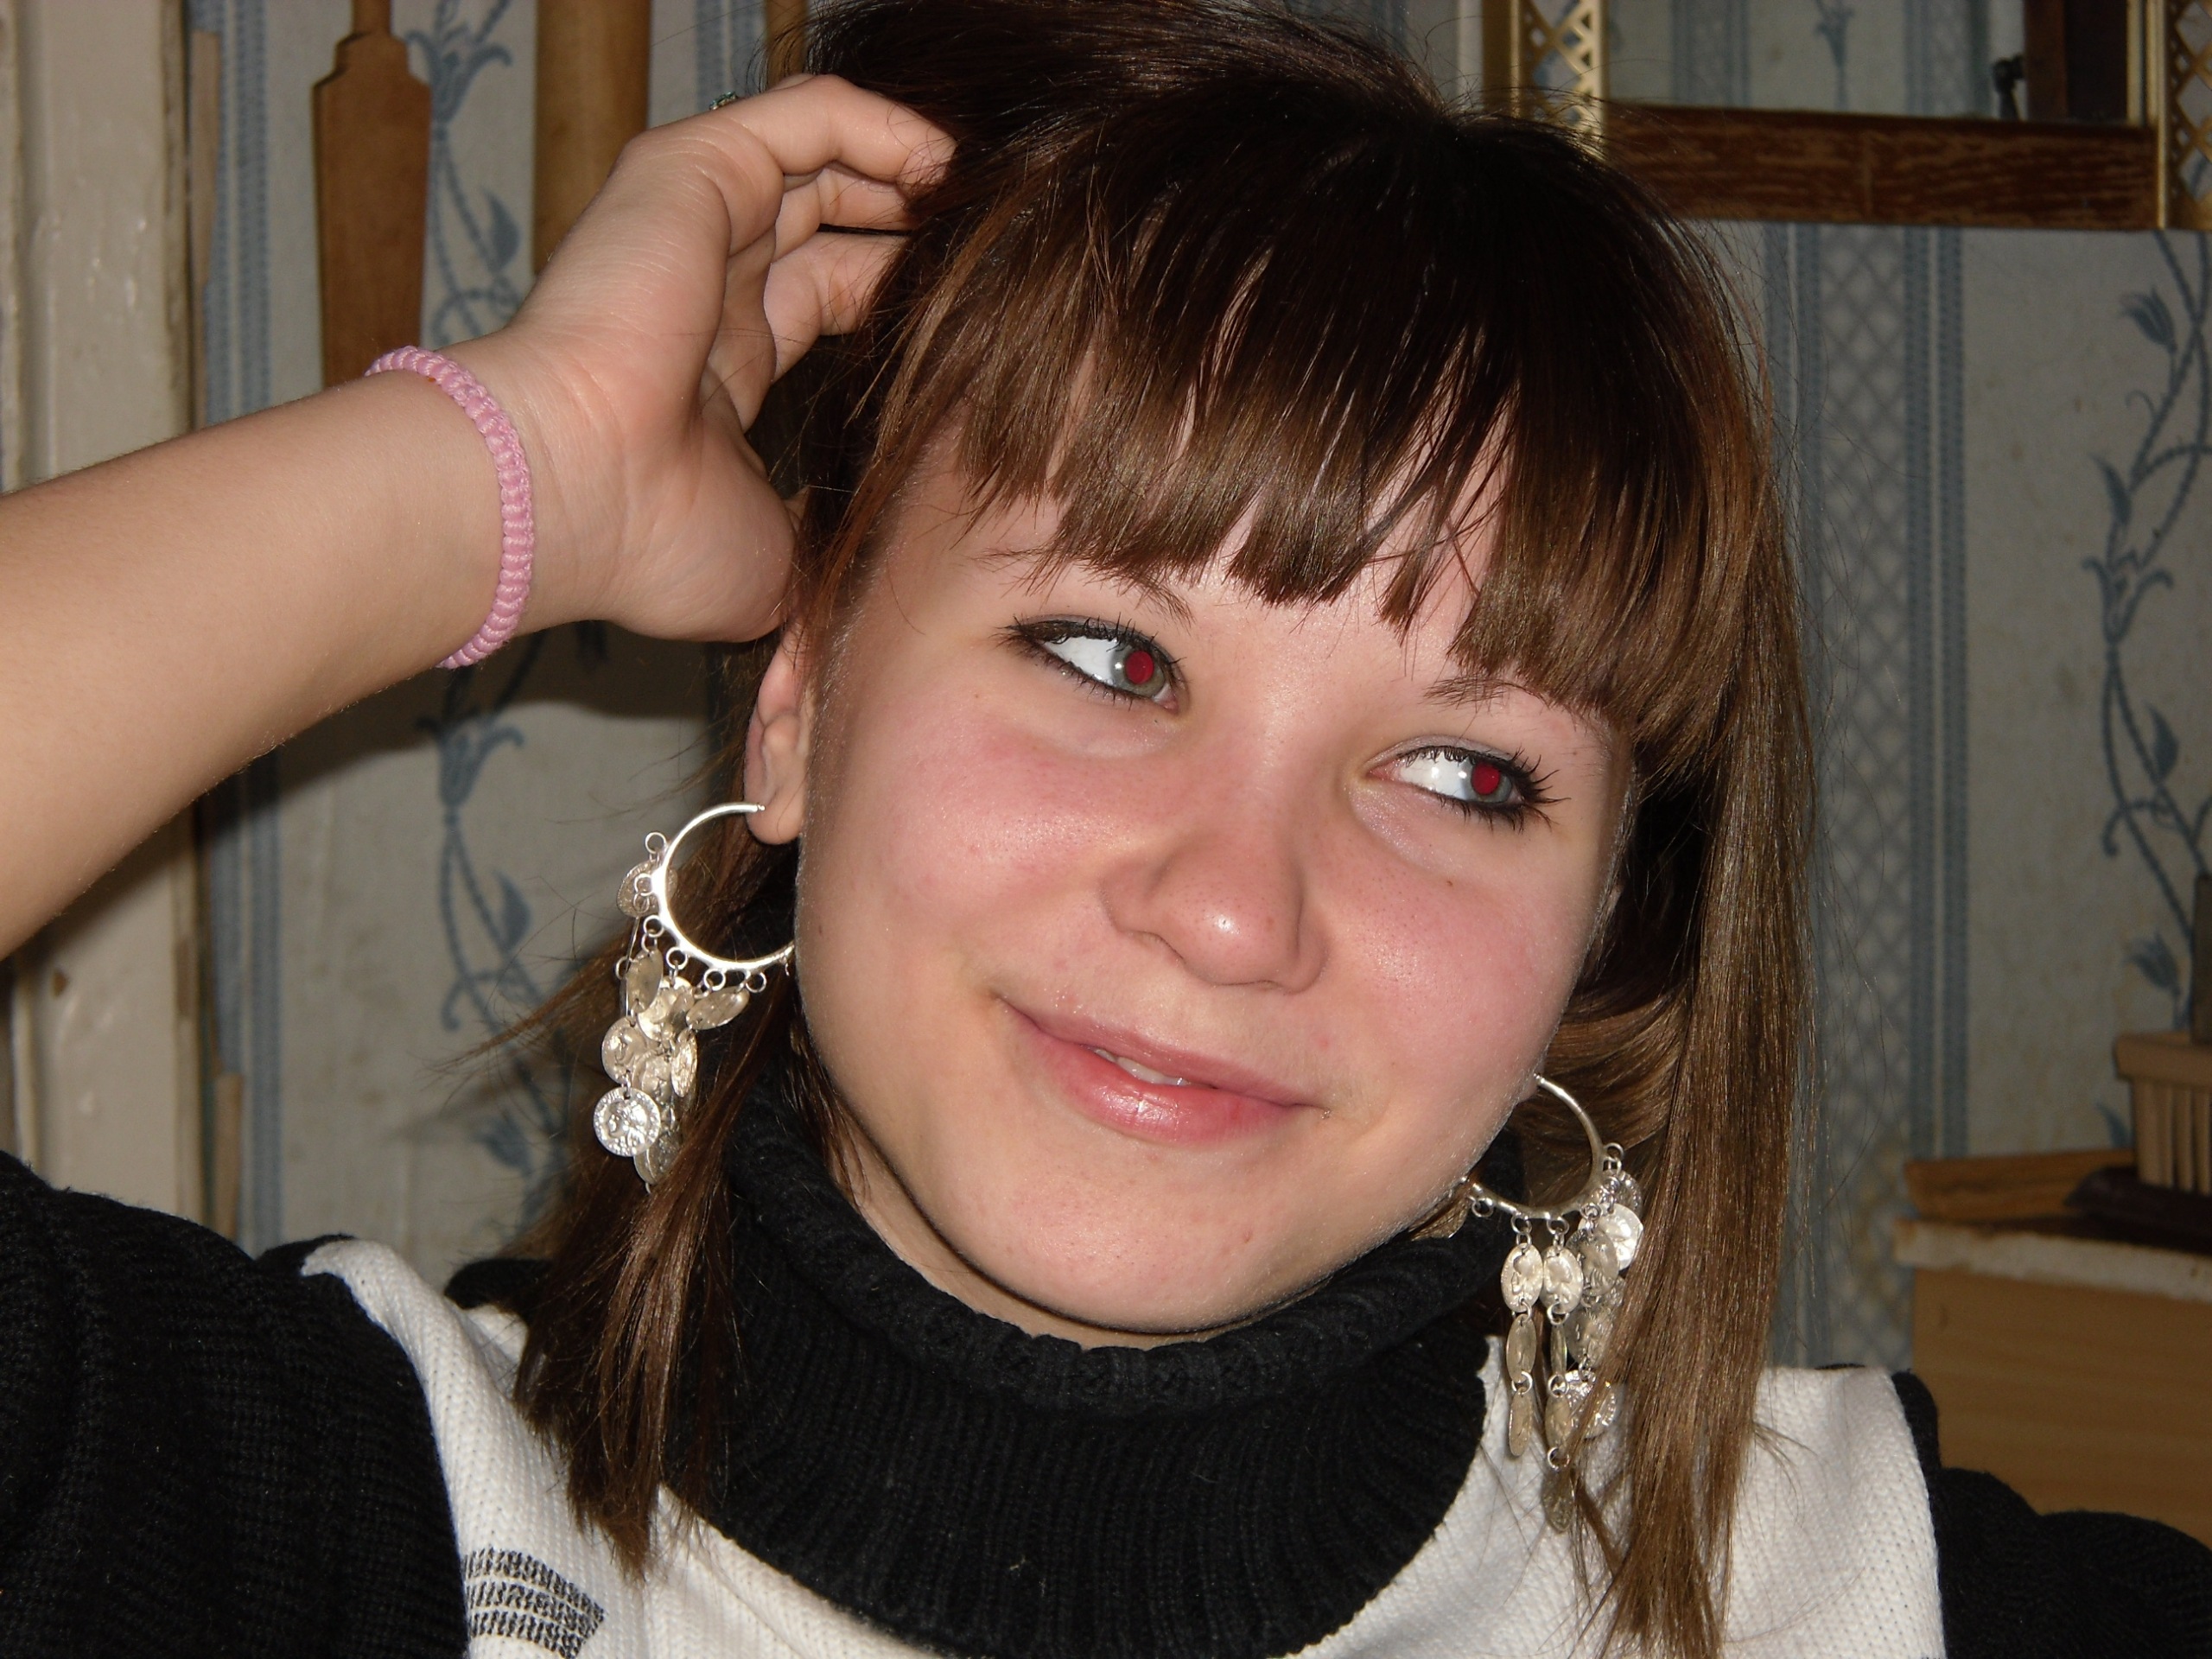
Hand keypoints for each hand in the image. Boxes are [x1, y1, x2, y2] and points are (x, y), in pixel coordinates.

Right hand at [456, 76, 949, 642]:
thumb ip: (823, 526)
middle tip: (992, 257)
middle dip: (910, 233)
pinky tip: (943, 163)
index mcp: (717, 370)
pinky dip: (882, 124)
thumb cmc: (657, 545)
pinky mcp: (689, 172)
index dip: (897, 300)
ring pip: (819, 159)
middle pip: (828, 225)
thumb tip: (880, 553)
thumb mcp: (775, 557)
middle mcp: (703, 287)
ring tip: (980, 203)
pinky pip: (808, 117)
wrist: (573, 496)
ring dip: (907, 172)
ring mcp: (691, 223)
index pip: (823, 298)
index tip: (973, 323)